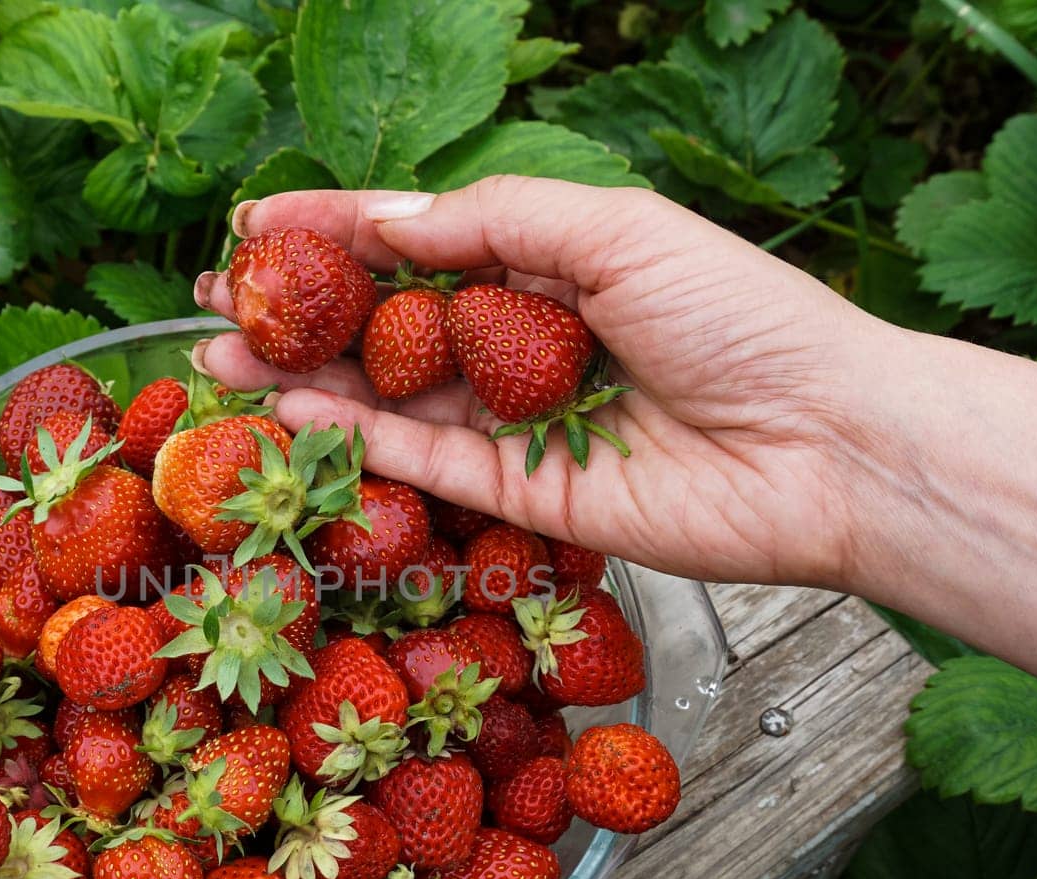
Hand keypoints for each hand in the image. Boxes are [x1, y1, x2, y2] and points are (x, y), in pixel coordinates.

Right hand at [192, 176, 897, 589]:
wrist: (823, 446)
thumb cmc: (740, 318)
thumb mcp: (615, 232)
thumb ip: (494, 226)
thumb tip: (384, 222)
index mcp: (553, 262)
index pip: (421, 240)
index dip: (334, 230)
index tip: (252, 226)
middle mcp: (525, 342)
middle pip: (389, 325)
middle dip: (299, 314)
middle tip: (213, 307)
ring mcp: (519, 424)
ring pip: (390, 397)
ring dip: (304, 380)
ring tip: (217, 363)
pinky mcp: (522, 497)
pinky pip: (424, 463)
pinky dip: (357, 437)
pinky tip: (292, 411)